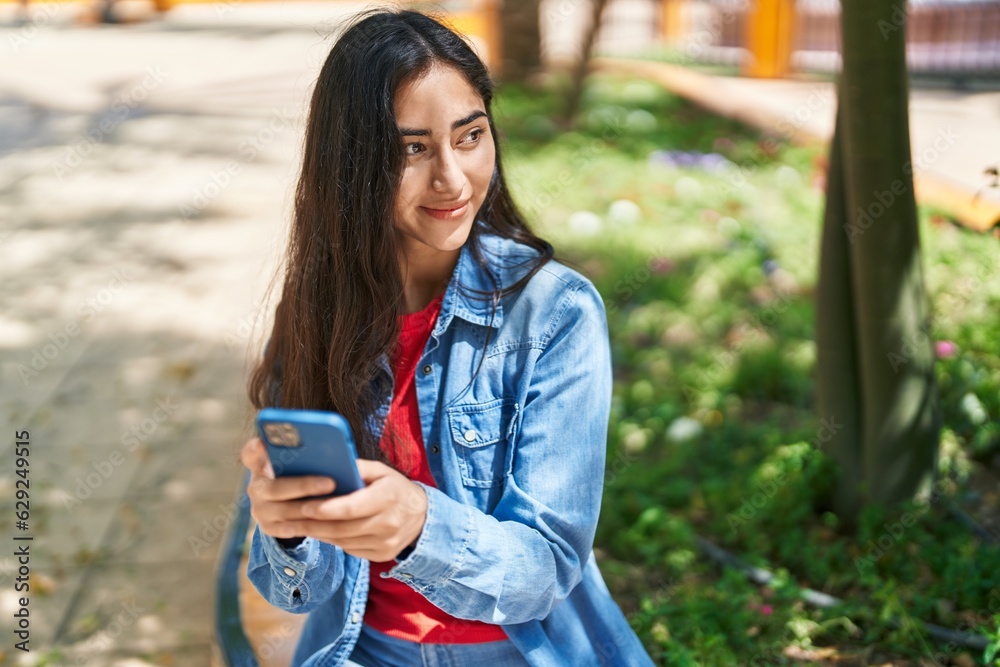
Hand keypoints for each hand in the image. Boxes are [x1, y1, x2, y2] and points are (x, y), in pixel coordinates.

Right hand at [240, 436, 333, 540]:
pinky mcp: (268, 526)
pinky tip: (326, 521)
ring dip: (311, 508)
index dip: (255, 450)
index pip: (250, 454)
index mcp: (260, 464)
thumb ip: (303, 455)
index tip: (263, 443)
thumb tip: (332, 450)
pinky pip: (288, 529)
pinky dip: (308, 525)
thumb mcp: (295, 462)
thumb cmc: (298, 472)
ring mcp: (259, 508)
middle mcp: (256, 486)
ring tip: (335, 505)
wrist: (289, 501)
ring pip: (284, 511)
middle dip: (304, 486)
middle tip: (330, 483)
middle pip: (275, 488)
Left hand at [297, 459, 427, 562]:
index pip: (351, 508)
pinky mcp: (383, 555)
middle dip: (312, 525)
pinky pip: (351, 550)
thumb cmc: (395, 488)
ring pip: (344, 541)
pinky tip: (321, 533)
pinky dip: (334, 541)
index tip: (303, 506)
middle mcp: (389, 523)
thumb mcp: (381, 471)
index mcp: (388, 497)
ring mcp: (387, 542)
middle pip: (343, 528)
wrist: (423, 516)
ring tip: (298, 527)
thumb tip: (328, 465)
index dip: (325, 509)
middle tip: (288, 520)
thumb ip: (357, 468)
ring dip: (319, 534)